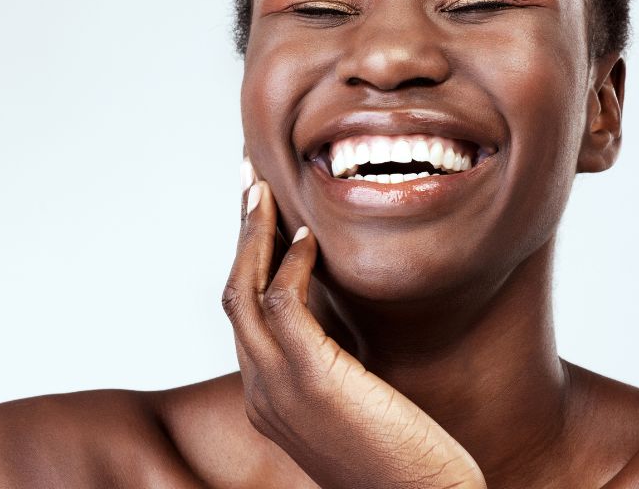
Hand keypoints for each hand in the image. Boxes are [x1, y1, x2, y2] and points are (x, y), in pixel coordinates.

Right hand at [222, 162, 486, 488]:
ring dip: (254, 232)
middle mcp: (260, 392)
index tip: (260, 214)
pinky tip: (311, 235)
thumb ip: (338, 361)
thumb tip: (344, 317)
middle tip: (248, 180)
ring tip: (263, 187)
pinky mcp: (309, 380)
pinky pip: (284, 302)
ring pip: (245, 291)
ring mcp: (277, 388)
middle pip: (234, 294)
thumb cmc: (404, 459)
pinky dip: (292, 261)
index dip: (249, 257)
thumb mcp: (357, 400)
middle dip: (241, 232)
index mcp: (268, 396)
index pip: (246, 313)